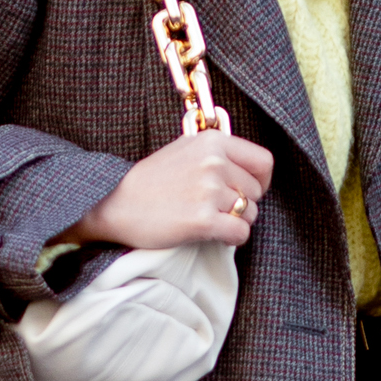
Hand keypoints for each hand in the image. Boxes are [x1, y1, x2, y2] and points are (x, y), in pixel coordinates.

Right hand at [68, 131, 274, 249]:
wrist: (116, 207)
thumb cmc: (149, 183)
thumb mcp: (183, 150)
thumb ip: (216, 154)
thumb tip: (249, 170)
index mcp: (212, 141)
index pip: (263, 162)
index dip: (260, 181)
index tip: (248, 191)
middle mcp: (213, 162)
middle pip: (255, 191)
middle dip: (242, 204)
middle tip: (217, 210)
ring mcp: (208, 190)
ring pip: (249, 214)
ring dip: (235, 222)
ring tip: (209, 221)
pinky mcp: (203, 220)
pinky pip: (240, 234)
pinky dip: (231, 239)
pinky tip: (214, 236)